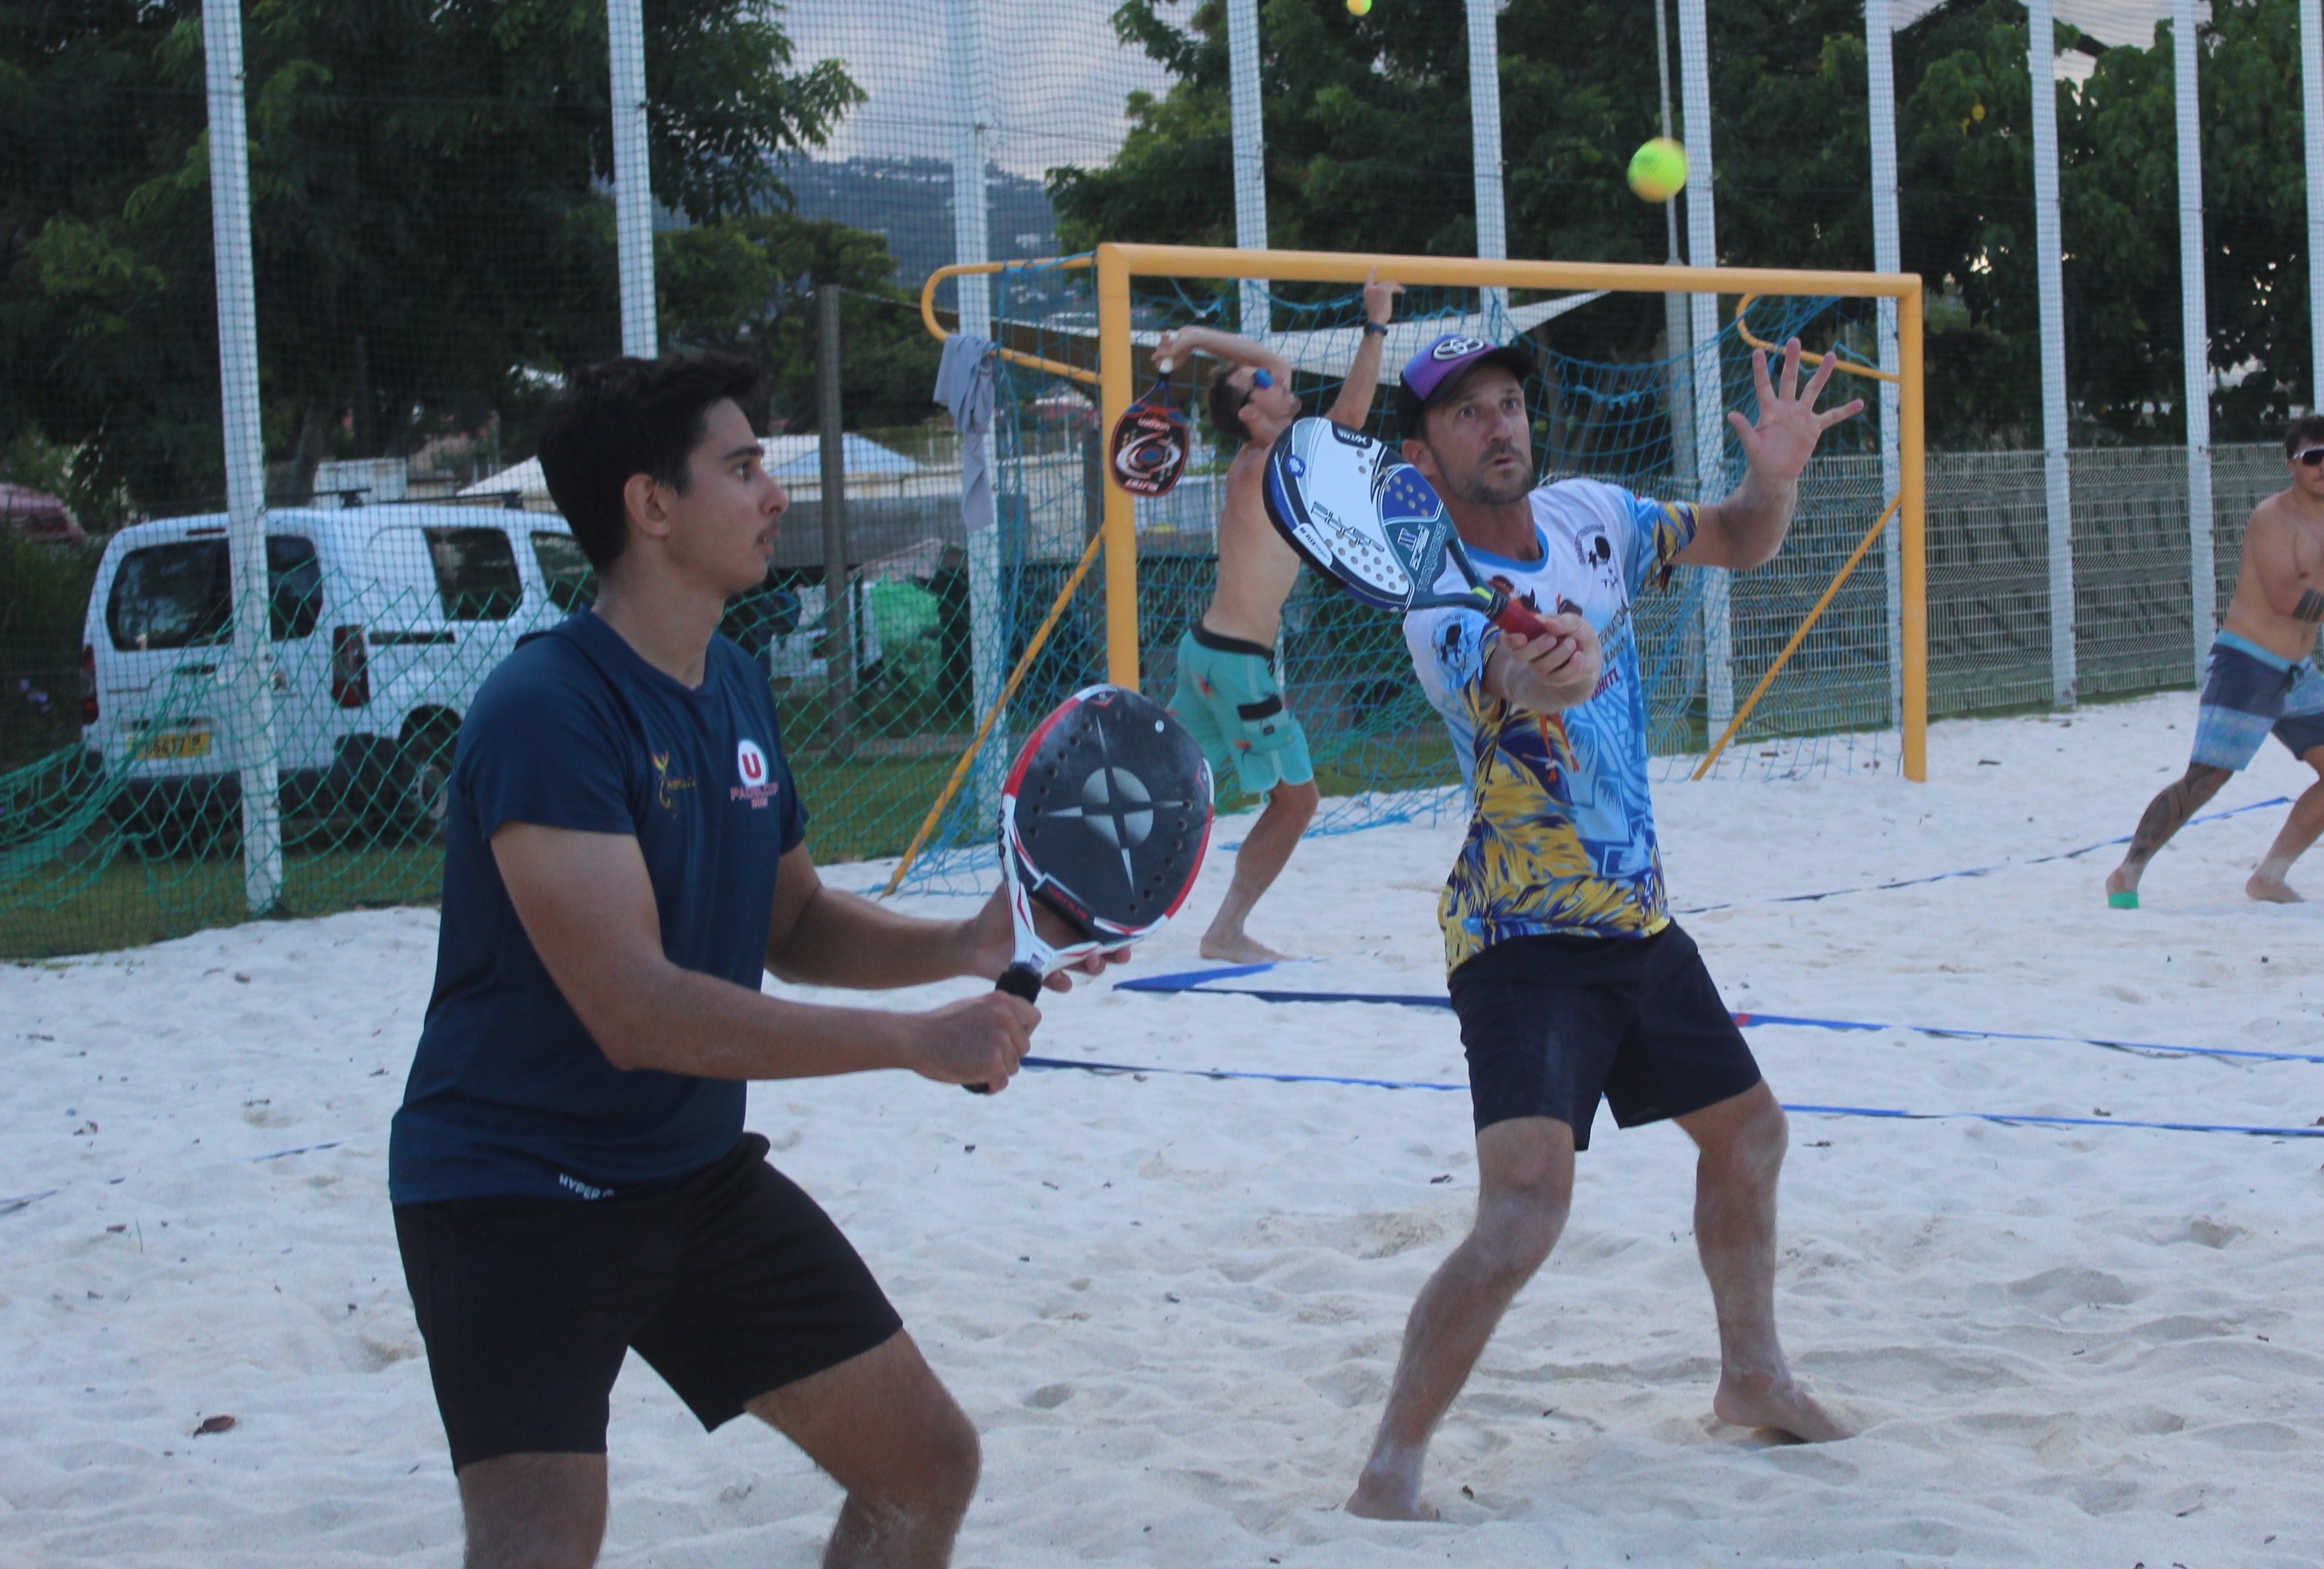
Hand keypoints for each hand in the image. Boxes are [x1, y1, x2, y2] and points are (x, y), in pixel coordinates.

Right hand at [905, 992, 1037, 1091]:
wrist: (915, 1038)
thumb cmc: (940, 1026)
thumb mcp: (973, 1007)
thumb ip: (997, 1015)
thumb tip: (1017, 1033)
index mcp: (1002, 1001)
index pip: (1033, 1018)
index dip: (1022, 1031)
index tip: (1007, 1039)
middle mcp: (1005, 1018)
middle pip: (1024, 1046)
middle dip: (1007, 1055)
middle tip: (982, 1055)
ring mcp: (1000, 1041)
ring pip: (1014, 1066)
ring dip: (997, 1071)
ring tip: (973, 1065)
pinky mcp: (993, 1063)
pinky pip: (1002, 1082)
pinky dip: (990, 1085)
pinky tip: (974, 1079)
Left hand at [963, 886, 1131, 992]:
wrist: (975, 940)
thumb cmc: (998, 911)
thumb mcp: (1014, 888)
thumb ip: (1030, 879)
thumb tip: (1044, 859)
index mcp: (1066, 916)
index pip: (1099, 922)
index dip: (1117, 928)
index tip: (1129, 931)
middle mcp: (1067, 938)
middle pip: (1103, 948)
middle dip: (1116, 952)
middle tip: (1120, 954)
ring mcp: (1057, 958)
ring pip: (1087, 966)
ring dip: (1094, 967)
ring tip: (1090, 962)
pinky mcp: (1042, 975)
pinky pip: (1060, 983)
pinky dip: (1061, 982)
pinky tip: (1057, 978)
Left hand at [1153, 329, 1186, 370]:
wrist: (1193, 335)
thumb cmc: (1184, 345)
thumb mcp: (1171, 352)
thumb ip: (1161, 356)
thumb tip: (1152, 359)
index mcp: (1173, 363)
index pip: (1161, 364)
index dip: (1158, 360)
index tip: (1159, 354)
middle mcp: (1172, 356)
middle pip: (1159, 353)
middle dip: (1161, 348)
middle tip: (1168, 345)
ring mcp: (1171, 348)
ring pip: (1160, 345)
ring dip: (1163, 341)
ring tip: (1170, 339)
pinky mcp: (1171, 340)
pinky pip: (1163, 338)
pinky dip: (1165, 336)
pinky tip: (1170, 335)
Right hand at [1361, 267, 1403, 326]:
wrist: (1376, 320)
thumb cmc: (1375, 316)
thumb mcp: (1372, 305)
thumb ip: (1375, 297)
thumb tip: (1383, 295)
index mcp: (1366, 292)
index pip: (1369, 279)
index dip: (1372, 273)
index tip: (1375, 267)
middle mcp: (1372, 288)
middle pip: (1383, 283)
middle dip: (1391, 285)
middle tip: (1397, 288)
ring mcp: (1378, 289)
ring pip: (1390, 285)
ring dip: (1396, 287)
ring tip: (1402, 290)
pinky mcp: (1386, 291)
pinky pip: (1394, 288)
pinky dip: (1399, 289)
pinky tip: (1403, 291)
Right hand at [1499, 612, 1602, 711]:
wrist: (1591, 654)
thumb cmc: (1577, 634)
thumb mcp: (1575, 623)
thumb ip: (1563, 622)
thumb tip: (1547, 624)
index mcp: (1529, 634)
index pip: (1508, 638)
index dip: (1510, 639)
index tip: (1522, 637)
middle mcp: (1530, 652)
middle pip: (1520, 655)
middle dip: (1537, 646)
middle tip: (1553, 638)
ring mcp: (1539, 668)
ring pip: (1540, 667)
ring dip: (1559, 653)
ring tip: (1572, 643)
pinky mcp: (1553, 680)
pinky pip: (1558, 677)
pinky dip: (1571, 666)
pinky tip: (1578, 657)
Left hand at [1725, 338, 1863, 486]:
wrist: (1775, 474)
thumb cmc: (1760, 460)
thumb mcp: (1751, 445)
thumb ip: (1744, 429)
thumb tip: (1731, 414)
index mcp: (1769, 411)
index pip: (1764, 386)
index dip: (1761, 370)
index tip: (1758, 351)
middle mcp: (1786, 408)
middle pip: (1790, 379)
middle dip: (1792, 360)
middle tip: (1794, 340)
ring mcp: (1801, 416)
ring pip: (1813, 389)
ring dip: (1822, 373)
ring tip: (1831, 355)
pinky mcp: (1814, 428)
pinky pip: (1832, 416)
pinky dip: (1845, 411)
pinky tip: (1859, 403)